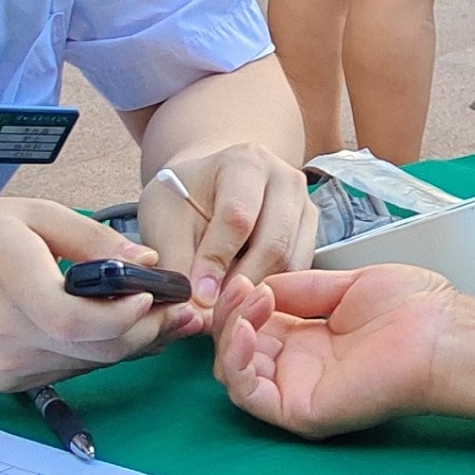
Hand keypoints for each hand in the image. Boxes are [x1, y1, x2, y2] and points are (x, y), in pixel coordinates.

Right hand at [0, 196, 195, 391]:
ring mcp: (3, 365)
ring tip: (161, 318)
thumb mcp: (28, 215)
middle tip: (181, 311)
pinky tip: (117, 331)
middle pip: (95, 350)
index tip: (156, 296)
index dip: (126, 317)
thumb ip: (91, 238)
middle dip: (146, 332)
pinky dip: (97, 351)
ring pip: (88, 364)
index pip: (78, 322)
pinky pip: (67, 369)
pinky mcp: (5, 382)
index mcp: (9, 281)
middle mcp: (5, 334)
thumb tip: (148, 263)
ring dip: (129, 344)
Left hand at [142, 143, 312, 309]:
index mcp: (246, 162)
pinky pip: (298, 272)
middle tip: (213, 311)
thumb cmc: (183, 200)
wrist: (206, 188)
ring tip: (225, 305)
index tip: (198, 294)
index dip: (216, 260)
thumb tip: (195, 310)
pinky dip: (273, 291)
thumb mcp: (163, 222)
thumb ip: (176, 263)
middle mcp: (286, 180)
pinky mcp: (310, 232)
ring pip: (291, 264)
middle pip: (274, 244)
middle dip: (241, 284)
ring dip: (258, 292)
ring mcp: (304, 206)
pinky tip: (244, 296)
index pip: (238, 217)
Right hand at [211, 263, 468, 438]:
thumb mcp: (346, 286)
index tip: (245, 277)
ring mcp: (298, 391)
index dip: (241, 302)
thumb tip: (259, 283)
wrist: (442, 333)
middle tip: (243, 287)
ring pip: (236, 371)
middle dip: (230, 314)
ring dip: (230, 334)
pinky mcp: (301, 411)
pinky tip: (246, 332)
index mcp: (309, 340)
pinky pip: (250, 395)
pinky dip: (237, 363)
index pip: (253, 326)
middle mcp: (299, 368)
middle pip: (238, 349)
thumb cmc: (413, 310)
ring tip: (251, 303)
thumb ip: (299, 288)